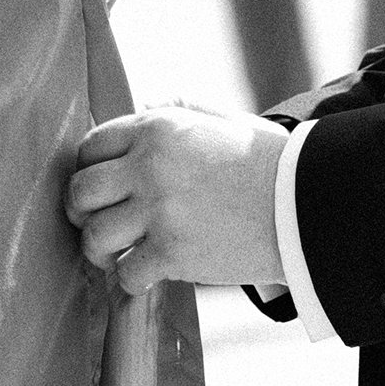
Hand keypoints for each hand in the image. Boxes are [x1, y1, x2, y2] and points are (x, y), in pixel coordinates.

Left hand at [65, 106, 286, 292]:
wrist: (304, 203)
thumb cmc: (265, 161)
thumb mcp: (220, 120)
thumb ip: (178, 110)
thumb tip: (143, 106)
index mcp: (158, 128)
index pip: (90, 146)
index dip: (88, 169)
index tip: (99, 187)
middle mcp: (149, 165)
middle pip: (80, 192)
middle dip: (81, 211)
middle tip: (96, 223)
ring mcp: (159, 210)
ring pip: (94, 236)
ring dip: (100, 249)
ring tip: (117, 253)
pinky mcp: (172, 253)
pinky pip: (125, 273)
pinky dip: (130, 279)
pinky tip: (145, 274)